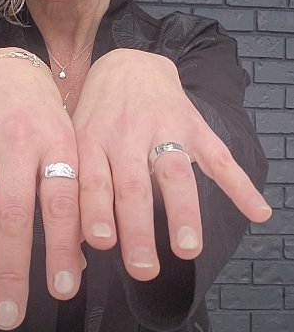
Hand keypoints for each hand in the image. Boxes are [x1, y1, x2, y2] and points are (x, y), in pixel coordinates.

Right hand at [0, 48, 82, 328]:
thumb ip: (75, 194)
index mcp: (57, 141)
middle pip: (13, 212)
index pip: (62, 201)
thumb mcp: (69, 142)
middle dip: (11, 268)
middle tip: (9, 316)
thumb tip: (85, 260)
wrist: (4, 64)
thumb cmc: (45, 114)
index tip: (63, 292)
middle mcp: (17, 140)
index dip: (62, 247)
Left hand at [72, 49, 271, 279]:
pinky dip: (239, 185)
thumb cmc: (95, 113)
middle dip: (138, 229)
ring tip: (189, 249)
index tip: (101, 244)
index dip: (96, 210)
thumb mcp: (76, 139)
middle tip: (143, 268)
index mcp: (92, 139)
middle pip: (132, 185)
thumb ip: (76, 189)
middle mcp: (126, 134)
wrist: (127, 62)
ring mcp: (163, 128)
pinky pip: (218, 156)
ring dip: (181, 212)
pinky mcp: (193, 124)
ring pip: (173, 173)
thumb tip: (74, 253)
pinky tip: (258, 212)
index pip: (93, 180)